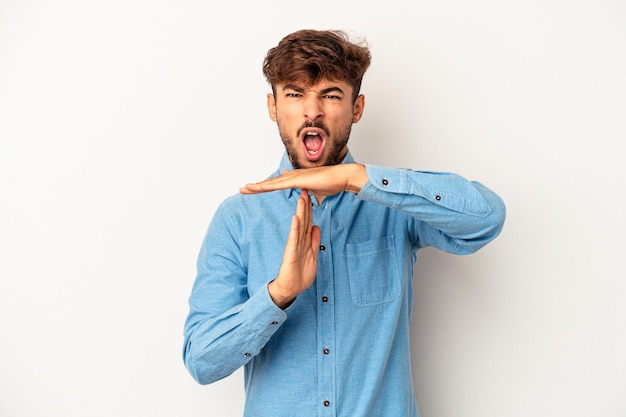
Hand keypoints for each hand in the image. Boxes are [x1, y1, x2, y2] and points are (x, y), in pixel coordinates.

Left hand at [240, 163, 368, 197]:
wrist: (341, 177)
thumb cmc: (332, 183)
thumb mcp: (316, 192)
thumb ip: (309, 195)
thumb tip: (307, 198)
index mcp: (296, 179)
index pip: (277, 185)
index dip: (266, 187)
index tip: (255, 190)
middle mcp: (292, 176)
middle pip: (271, 183)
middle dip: (257, 186)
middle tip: (243, 189)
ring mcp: (294, 177)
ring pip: (271, 183)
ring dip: (257, 186)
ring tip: (245, 188)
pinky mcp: (297, 180)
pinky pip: (278, 184)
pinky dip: (266, 186)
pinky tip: (257, 187)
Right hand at [268, 190, 320, 308]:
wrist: (289, 289)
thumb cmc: (299, 275)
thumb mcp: (312, 256)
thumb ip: (314, 241)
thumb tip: (316, 226)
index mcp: (304, 241)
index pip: (308, 221)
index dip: (310, 209)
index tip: (312, 195)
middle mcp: (298, 240)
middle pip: (303, 219)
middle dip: (305, 205)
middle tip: (305, 189)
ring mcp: (294, 245)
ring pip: (299, 226)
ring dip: (300, 211)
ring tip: (301, 198)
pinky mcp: (291, 252)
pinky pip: (294, 238)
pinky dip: (295, 227)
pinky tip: (295, 217)